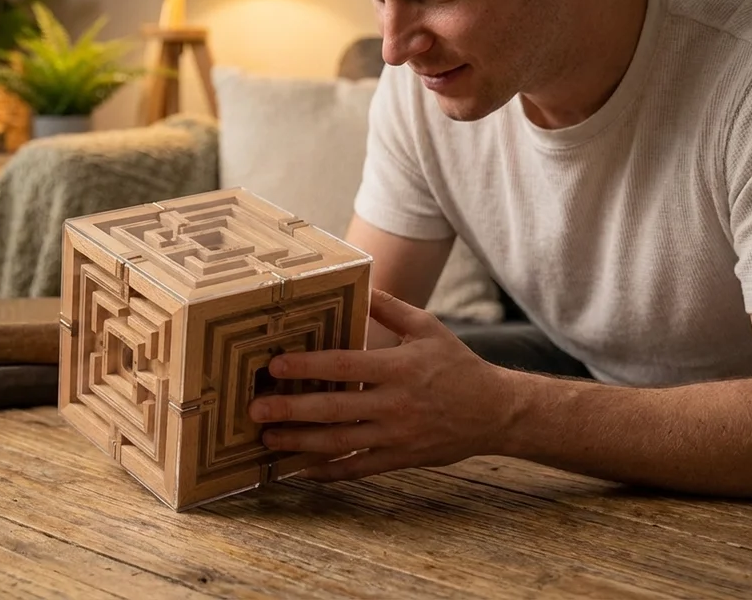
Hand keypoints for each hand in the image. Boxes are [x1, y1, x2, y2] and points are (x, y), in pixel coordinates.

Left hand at [246, 289, 518, 481]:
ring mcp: (396, 436)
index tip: (275, 364)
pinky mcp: (400, 459)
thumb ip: (389, 307)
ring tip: (266, 438)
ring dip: (299, 442)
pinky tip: (299, 468)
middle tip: (255, 408)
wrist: (496, 412)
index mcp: (399, 368)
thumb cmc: (457, 365)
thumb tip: (358, 281)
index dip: (307, 366)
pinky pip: (357, 468)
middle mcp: (395, 404)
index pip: (344, 366)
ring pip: (340, 443)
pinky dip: (327, 471)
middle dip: (291, 410)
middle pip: (334, 409)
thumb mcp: (427, 327)